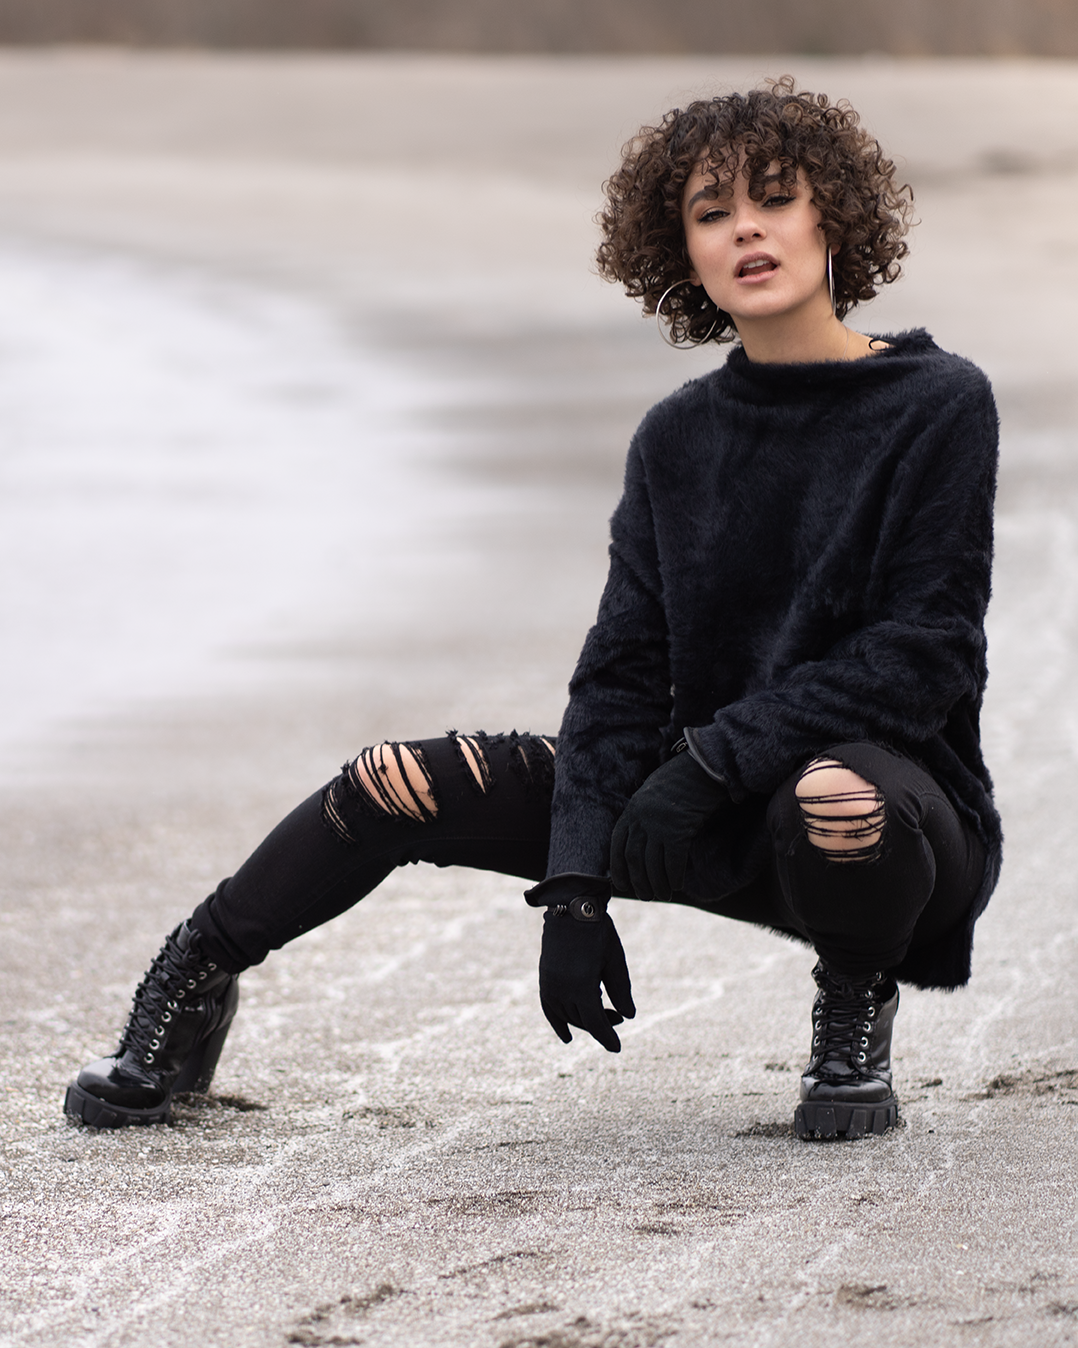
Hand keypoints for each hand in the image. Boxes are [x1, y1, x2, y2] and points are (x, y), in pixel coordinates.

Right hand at [525, 874, 634, 1052]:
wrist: (571, 908)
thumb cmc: (598, 932)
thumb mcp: (615, 960)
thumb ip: (621, 990)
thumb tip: (628, 1016)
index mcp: (582, 986)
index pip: (596, 1023)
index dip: (607, 1038)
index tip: (617, 1048)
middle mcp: (562, 989)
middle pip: (582, 1020)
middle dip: (601, 1025)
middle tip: (618, 1018)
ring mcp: (550, 984)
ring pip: (567, 1015)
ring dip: (584, 1021)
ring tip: (603, 1014)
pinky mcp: (545, 978)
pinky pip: (549, 1008)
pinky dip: (557, 1022)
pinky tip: (566, 1035)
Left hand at [610, 750, 731, 901]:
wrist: (702, 768)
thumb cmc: (679, 783)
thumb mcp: (652, 797)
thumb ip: (643, 818)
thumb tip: (641, 847)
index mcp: (632, 810)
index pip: (617, 846)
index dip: (618, 869)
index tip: (623, 885)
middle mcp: (642, 819)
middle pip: (634, 859)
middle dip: (638, 882)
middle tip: (646, 895)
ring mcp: (660, 825)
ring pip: (652, 865)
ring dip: (657, 885)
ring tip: (663, 894)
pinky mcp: (680, 830)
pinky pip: (674, 862)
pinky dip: (674, 877)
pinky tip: (677, 885)